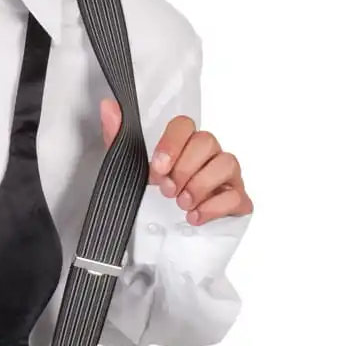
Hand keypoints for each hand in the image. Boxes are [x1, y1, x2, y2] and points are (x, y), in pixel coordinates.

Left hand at [100, 99, 251, 225]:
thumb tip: (107, 106)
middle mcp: (208, 154)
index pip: (185, 124)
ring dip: (200, 185)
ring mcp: (227, 177)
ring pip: (227, 163)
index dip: (172, 144)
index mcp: (183, 143)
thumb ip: (118, 136)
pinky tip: (195, 216)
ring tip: (181, 203)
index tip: (157, 168)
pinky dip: (215, 206)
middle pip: (207, 141)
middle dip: (184, 168)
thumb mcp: (128, 167)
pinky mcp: (238, 201)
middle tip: (167, 190)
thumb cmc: (151, 196)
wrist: (163, 239)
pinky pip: (238, 195)